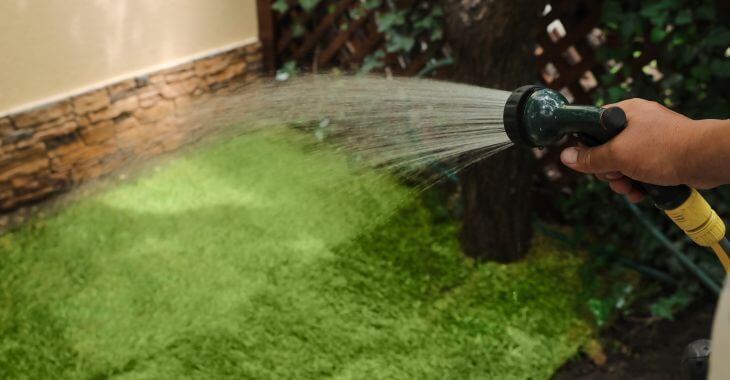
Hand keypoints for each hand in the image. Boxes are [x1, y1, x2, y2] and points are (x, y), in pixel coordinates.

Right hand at [559, 98, 702, 202]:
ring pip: (624, 163)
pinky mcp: (663, 154)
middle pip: (607, 149)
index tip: (592, 162)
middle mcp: (638, 123)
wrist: (704, 159)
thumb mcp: (618, 155)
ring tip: (630, 189)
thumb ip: (591, 158)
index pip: (593, 127)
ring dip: (622, 180)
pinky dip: (638, 182)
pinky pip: (641, 169)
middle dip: (608, 170)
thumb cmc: (664, 149)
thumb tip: (566, 157)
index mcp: (625, 113)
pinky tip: (641, 193)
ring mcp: (652, 139)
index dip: (588, 147)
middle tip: (615, 177)